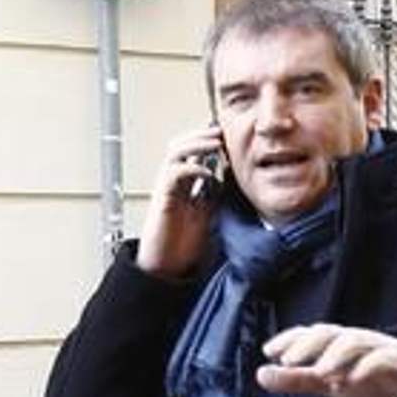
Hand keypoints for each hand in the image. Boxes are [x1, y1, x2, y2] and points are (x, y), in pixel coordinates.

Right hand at [136, 124, 226, 277]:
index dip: (207, 139)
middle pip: (180, 143)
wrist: (166, 265)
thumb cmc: (184, 242)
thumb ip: (216, 193)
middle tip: (222, 132)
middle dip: (201, 134)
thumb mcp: (208, 210)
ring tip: (217, 142)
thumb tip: (234, 178)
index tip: (228, 135)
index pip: (191, 150)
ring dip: (196, 143)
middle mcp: (171, 181)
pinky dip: (191, 167)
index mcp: (183, 183)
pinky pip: (173, 173)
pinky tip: (207, 171)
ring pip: (174, 151)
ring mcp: (165, 188)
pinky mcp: (162, 199)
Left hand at [258, 325, 396, 396]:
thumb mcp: (328, 380)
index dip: (289, 339)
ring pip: (354, 343)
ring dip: (335, 356)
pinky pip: (382, 360)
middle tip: (288, 361)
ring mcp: (376, 347)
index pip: (310, 334)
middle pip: (330, 333)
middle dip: (308, 345)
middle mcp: (354, 339)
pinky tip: (353, 380)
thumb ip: (297, 378)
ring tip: (319, 373)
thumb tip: (261, 374)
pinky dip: (366, 367)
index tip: (268, 351)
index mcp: (336, 342)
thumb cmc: (366, 373)